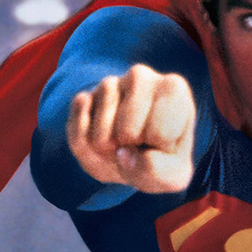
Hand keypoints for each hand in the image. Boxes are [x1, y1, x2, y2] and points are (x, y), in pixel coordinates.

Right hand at [66, 64, 195, 192]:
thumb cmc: (161, 159)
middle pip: (127, 133)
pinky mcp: (84, 96)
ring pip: (100, 135)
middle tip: (139, 146)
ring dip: (107, 152)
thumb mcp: (171, 174)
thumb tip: (123, 154)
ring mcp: (109, 84)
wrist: (134, 155)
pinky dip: (86, 148)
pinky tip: (102, 141)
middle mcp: (141, 76)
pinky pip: (78, 131)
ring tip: (122, 145)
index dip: (158, 150)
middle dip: (129, 151)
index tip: (164, 143)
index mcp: (174, 89)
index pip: (160, 134)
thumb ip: (157, 171)